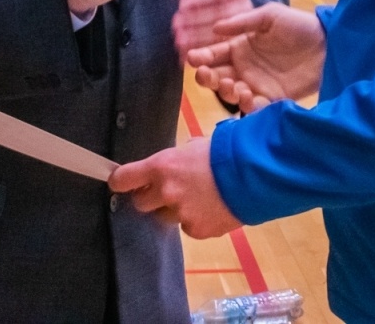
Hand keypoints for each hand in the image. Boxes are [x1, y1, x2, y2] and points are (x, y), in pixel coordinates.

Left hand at [109, 137, 240, 238]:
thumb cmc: (228, 150)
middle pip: (141, 204)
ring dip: (176, 210)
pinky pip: (190, 227)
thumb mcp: (198, 145)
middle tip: (165, 191)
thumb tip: (176, 165)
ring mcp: (181, 214)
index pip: (125, 178)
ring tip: (200, 198)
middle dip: (150, 198)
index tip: (119, 182)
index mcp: (162, 167)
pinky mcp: (198, 230)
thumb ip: (180, 159)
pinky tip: (214, 207)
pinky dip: (198, 219)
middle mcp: (166, 193)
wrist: (256, 173)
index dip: (120, 181)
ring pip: (167, 217)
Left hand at [169, 0, 251, 59]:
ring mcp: (244, 27)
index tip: (182, 5)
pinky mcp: (238, 44)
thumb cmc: (213, 0)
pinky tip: (185, 54)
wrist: (232, 14)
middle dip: (196, 20)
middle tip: (176, 25)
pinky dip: (202, 52)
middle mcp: (245, 6)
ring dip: (198, 38)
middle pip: (220, 13)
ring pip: (221, 32)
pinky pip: (220, 49)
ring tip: (179, 41)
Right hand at [187, 3, 325, 112]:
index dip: (201, 56)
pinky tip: (249, 97)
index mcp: (240, 46)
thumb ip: (243, 22)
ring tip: (235, 85)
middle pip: (216, 77)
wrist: (328, 44)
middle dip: (207, 78)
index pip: (213, 53)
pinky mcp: (271, 99)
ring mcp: (256, 84)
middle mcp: (243, 67)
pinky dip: (247, 105)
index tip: (192, 58)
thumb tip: (215, 28)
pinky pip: (253, 106)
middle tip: (207, 75)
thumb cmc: (298, 25)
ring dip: (227, 91)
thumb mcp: (270, 16)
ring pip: (231, 93)